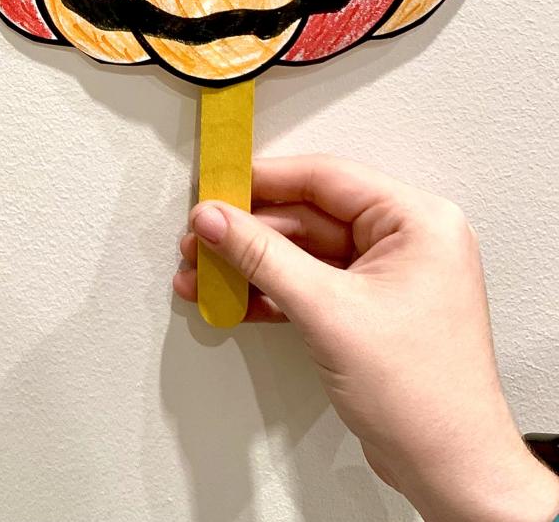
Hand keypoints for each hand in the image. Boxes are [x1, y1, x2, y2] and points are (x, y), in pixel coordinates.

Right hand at [173, 155, 558, 521]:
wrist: (448, 469)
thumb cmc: (423, 396)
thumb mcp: (327, 312)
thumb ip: (262, 256)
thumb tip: (216, 218)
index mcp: (417, 222)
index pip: (325, 178)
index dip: (262, 181)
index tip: (215, 188)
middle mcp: (406, 241)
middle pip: (307, 215)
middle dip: (247, 232)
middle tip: (200, 239)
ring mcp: (386, 276)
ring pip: (301, 251)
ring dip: (249, 264)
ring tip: (202, 271)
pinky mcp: (366, 308)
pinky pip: (307, 282)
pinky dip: (268, 291)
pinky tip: (230, 298)